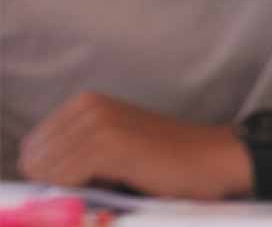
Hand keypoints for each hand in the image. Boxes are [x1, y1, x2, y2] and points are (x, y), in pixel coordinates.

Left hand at [18, 92, 244, 199]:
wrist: (213, 160)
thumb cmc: (166, 162)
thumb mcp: (113, 147)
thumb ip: (74, 153)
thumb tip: (36, 175)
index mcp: (86, 103)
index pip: (33, 147)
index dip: (49, 174)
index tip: (82, 185)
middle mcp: (88, 106)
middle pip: (35, 159)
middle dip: (55, 182)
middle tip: (99, 187)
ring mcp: (98, 123)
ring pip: (46, 170)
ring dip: (70, 189)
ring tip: (111, 186)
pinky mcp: (108, 144)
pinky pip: (64, 178)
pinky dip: (79, 192)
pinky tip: (114, 186)